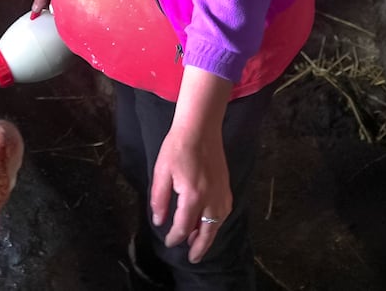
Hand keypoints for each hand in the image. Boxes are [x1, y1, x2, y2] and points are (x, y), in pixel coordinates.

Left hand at [151, 67, 233, 263]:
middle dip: (199, 247)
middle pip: (207, 231)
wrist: (200, 127)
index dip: (175, 237)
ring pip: (218, 223)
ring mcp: (221, 192)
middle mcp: (211, 198)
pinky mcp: (226, 185)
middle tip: (193, 258)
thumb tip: (159, 221)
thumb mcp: (161, 172)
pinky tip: (211, 222)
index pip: (184, 226)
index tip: (169, 242)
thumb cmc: (177, 147)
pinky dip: (218, 222)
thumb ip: (159, 199)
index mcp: (193, 196)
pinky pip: (224, 211)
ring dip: (209, 235)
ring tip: (200, 243)